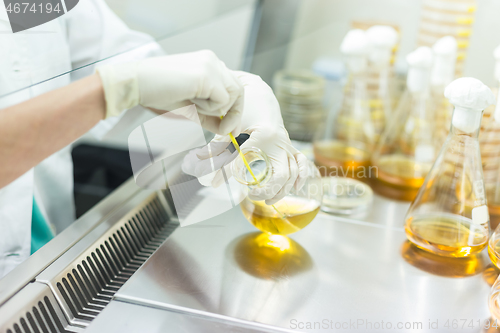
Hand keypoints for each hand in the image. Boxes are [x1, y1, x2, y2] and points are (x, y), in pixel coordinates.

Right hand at [97, 50, 243, 134]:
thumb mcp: (191, 108)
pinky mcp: (207, 75)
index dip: (235, 109)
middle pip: (238, 91)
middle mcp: (213, 61)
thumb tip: (229, 129)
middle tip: (226, 130)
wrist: (135, 83)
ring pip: (232, 95)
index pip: (233, 87)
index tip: (231, 129)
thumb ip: (211, 116)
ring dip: (216, 110)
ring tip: (193, 104)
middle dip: (234, 114)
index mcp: (209, 64)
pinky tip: (190, 100)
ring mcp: (211, 66)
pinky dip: (209, 108)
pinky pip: (222, 101)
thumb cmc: (157, 94)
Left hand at [183, 71, 307, 204]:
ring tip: (267, 199)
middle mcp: (279, 142)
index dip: (228, 174)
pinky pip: (301, 163)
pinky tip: (296, 188)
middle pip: (280, 174)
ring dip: (282, 189)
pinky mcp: (290, 146)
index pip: (244, 161)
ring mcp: (287, 145)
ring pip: (292, 173)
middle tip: (251, 194)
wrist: (261, 95)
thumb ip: (217, 148)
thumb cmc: (245, 109)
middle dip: (268, 189)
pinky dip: (300, 176)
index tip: (216, 183)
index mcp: (263, 136)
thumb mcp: (230, 127)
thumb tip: (201, 166)